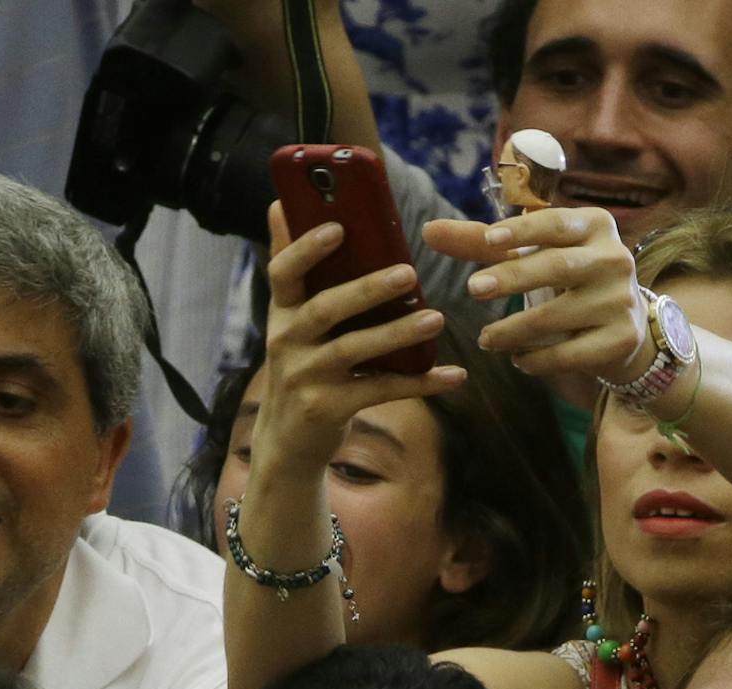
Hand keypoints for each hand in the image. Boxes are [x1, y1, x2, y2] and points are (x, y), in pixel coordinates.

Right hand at [255, 202, 463, 458]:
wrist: (288, 441)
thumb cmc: (301, 367)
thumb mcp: (289, 319)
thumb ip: (294, 269)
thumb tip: (278, 205)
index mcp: (282, 312)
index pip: (283, 272)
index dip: (307, 249)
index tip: (338, 226)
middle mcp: (287, 342)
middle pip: (324, 309)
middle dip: (366, 289)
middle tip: (409, 272)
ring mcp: (305, 378)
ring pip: (354, 350)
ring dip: (397, 334)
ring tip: (437, 318)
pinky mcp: (328, 409)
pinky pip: (379, 391)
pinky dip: (419, 384)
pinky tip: (453, 375)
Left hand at [423, 204, 649, 381]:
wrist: (625, 328)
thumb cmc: (567, 281)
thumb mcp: (532, 256)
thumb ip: (482, 243)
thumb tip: (428, 230)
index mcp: (595, 226)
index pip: (555, 223)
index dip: (523, 230)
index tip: (489, 240)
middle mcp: (614, 258)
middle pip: (557, 266)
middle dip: (513, 277)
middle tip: (473, 289)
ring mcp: (621, 300)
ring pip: (558, 316)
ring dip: (514, 330)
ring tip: (485, 340)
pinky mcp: (621, 339)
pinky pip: (570, 353)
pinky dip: (538, 360)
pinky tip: (518, 361)